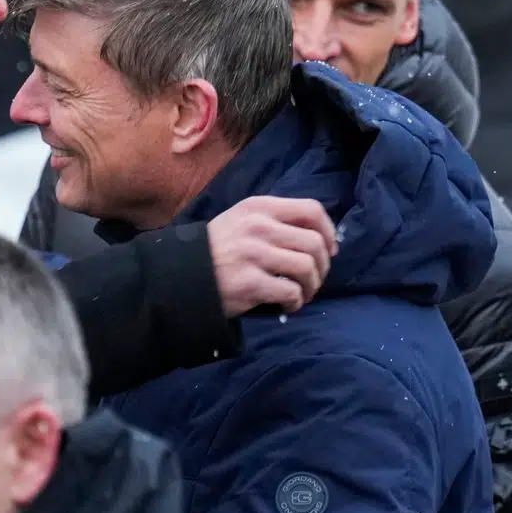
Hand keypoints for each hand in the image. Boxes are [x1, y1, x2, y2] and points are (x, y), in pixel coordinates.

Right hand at [207, 196, 336, 316]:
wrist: (182, 273)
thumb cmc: (219, 248)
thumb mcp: (242, 220)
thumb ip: (275, 221)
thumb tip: (320, 239)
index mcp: (259, 207)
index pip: (311, 210)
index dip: (329, 232)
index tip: (329, 250)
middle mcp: (258, 227)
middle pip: (314, 243)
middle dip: (322, 266)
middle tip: (313, 279)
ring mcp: (253, 254)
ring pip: (307, 268)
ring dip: (311, 286)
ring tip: (301, 294)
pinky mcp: (250, 283)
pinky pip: (291, 292)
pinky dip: (295, 302)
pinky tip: (286, 305)